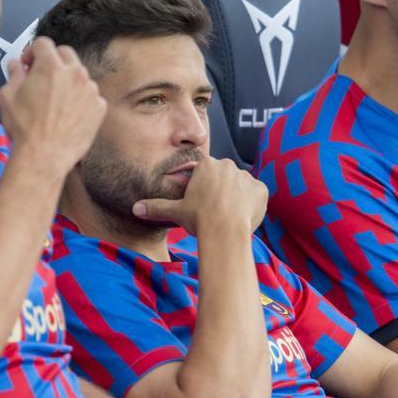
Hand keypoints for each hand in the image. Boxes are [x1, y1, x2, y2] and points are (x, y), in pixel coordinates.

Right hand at [0, 36, 105, 177]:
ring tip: (54, 100)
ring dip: (68, 81)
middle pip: (65, 53)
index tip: (28, 63)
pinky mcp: (99, 107)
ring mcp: (90, 90)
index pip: (43, 43)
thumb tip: (16, 65)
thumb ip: (14, 74)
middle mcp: (74, 73)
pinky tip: (67, 113)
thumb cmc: (25, 129)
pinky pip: (90, 95)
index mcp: (50, 66)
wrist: (44, 156)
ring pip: (79, 75)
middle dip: (52, 61)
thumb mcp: (7, 96)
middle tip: (42, 77)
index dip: (32, 52)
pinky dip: (80, 100)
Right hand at [132, 156, 266, 236]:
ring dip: (236, 197)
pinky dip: (252, 205)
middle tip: (214, 211)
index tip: (201, 203)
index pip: (204, 173)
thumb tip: (135, 209)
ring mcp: (246, 176)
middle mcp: (228, 165)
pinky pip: (256, 195)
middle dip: (220, 191)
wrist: (225, 232)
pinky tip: (243, 217)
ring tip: (228, 217)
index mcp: (207, 165)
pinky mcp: (261, 189)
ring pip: (240, 186)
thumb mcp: (176, 211)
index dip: (202, 189)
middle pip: (223, 178)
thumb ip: (156, 207)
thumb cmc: (199, 219)